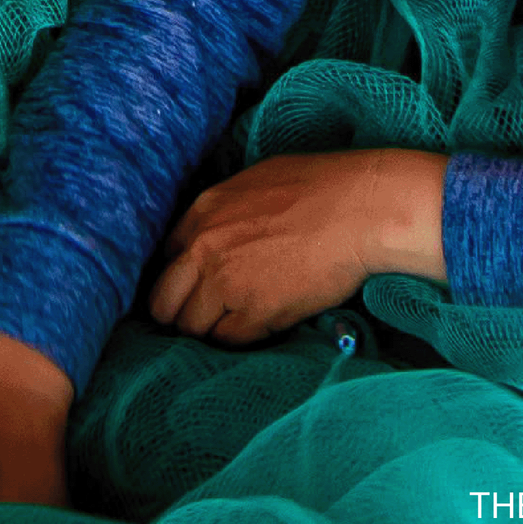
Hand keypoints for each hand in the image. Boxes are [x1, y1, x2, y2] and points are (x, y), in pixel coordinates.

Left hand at [148, 149, 446, 345]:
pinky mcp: (256, 313)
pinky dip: (242, 339)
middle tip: (203, 318)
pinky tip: (262, 325)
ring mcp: (226, 284)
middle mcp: (204, 249)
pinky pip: (230, 341)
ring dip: (210, 330)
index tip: (193, 289)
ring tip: (236, 323)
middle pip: (163, 303)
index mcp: (202, 212)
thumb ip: (224, 213)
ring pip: (193, 329)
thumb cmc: (317, 187)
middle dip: (179, 314)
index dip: (180, 278)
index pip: (165, 259)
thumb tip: (216, 233)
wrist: (358, 209)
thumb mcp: (255, 182)